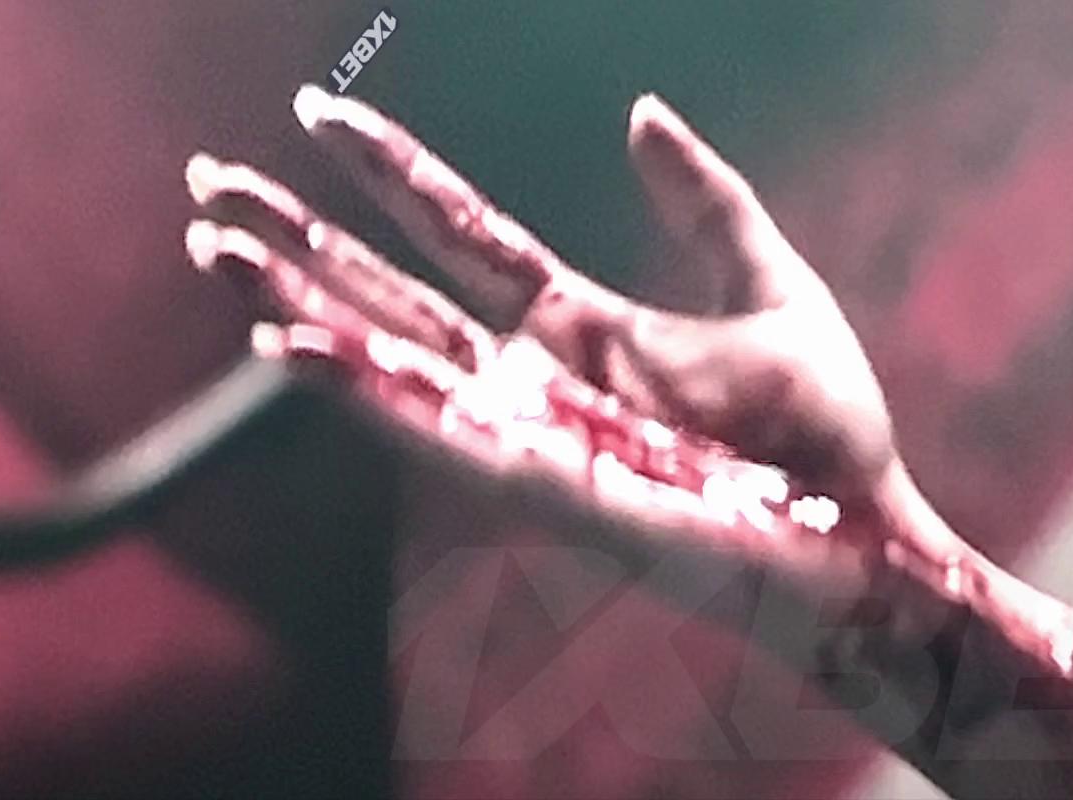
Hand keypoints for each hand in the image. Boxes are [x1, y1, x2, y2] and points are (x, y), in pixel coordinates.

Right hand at [184, 86, 898, 564]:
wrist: (867, 534)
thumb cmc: (827, 432)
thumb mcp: (770, 285)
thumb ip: (705, 201)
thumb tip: (640, 109)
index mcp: (583, 325)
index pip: (459, 233)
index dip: (390, 172)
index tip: (322, 108)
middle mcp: (537, 380)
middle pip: (391, 296)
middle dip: (299, 244)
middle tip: (205, 184)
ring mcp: (533, 433)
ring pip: (391, 359)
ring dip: (298, 308)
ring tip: (216, 250)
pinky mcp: (545, 486)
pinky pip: (437, 434)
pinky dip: (360, 392)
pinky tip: (287, 351)